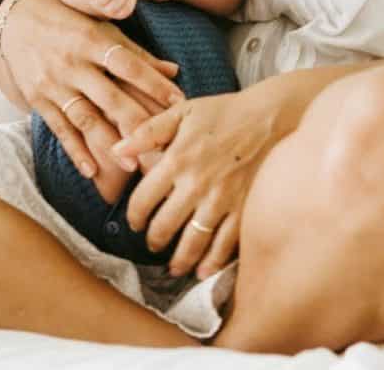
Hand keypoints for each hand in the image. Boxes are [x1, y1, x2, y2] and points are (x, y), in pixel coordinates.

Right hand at [0, 0, 185, 179]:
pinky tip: (91, 171)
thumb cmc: (70, 23)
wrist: (17, 20)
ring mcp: (54, 83)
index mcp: (92, 40)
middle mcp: (73, 63)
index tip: (179, 102)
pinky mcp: (37, 99)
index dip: (153, 83)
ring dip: (108, 143)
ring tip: (131, 166)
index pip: (128, 64)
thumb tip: (174, 71)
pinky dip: (75, 151)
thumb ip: (137, 53)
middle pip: (109, 96)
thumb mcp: (101, 29)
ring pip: (84, 118)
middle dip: (136, 122)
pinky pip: (59, 128)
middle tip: (160, 146)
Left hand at [109, 90, 283, 279]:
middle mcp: (196, 185)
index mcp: (176, 160)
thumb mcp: (180, 113)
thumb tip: (117, 151)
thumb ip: (146, 133)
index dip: (134, 216)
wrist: (267, 117)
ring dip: (178, 260)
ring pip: (192, 243)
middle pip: (164, 227)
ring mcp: (221, 200)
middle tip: (152, 244)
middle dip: (153, 241)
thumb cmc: (221, 112)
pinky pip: (224, 245)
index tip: (135, 222)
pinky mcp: (243, 209)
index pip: (143, 200)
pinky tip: (202, 270)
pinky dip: (211, 263)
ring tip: (172, 266)